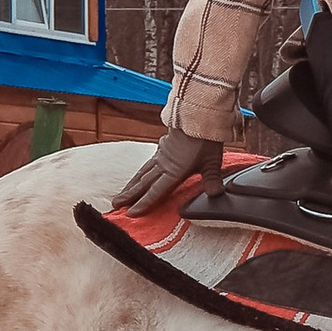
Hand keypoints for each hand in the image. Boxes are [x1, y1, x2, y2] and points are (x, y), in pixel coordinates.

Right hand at [110, 129, 224, 215]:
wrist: (197, 117)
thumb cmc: (204, 139)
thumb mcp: (212, 162)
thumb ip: (212, 179)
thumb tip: (216, 194)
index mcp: (174, 171)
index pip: (155, 191)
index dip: (143, 203)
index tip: (131, 212)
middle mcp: (163, 164)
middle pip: (143, 182)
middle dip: (129, 195)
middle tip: (115, 205)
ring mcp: (161, 155)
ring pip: (142, 172)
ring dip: (131, 184)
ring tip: (121, 193)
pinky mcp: (162, 148)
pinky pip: (147, 163)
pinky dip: (140, 172)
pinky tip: (139, 174)